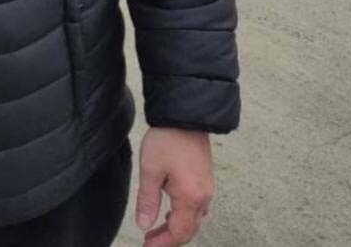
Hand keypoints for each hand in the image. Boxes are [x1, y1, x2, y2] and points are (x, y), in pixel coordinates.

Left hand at [135, 128, 214, 245]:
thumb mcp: (150, 170)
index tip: (147, 246)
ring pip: (194, 218)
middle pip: (189, 229)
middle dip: (170, 238)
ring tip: (156, 228)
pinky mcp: (205, 180)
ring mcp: (206, 188)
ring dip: (177, 227)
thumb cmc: (167, 141)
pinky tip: (170, 210)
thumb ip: (147, 200)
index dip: (164, 243)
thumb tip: (144, 224)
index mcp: (190, 197)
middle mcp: (203, 196)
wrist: (185, 117)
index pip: (179, 232)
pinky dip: (184, 215)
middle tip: (149, 241)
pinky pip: (197, 207)